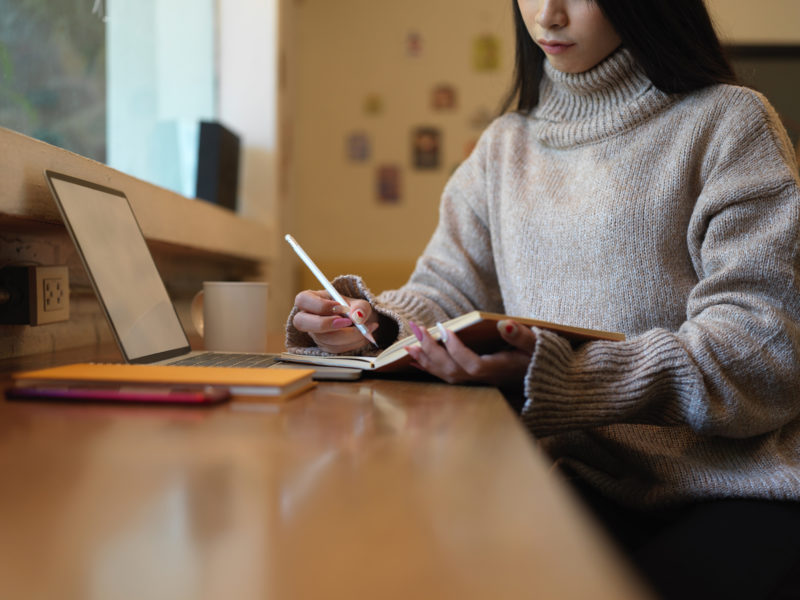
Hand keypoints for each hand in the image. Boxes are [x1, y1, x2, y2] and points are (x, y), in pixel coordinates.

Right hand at [292, 289, 378, 352]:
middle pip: (301, 322)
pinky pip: (335, 349)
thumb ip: (361, 307)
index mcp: (312, 299)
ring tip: (364, 328)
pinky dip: (352, 343)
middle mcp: (308, 317)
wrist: (361, 324)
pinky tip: (362, 335)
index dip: (320, 305)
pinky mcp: (324, 347)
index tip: (340, 307)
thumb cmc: (354, 310)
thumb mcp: (360, 304)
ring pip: (324, 339)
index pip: (303, 300)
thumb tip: (357, 316)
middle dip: (325, 324)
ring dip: (348, 335)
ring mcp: (315, 334)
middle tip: (347, 322)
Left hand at [404, 320, 535, 387]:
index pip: (473, 364)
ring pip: (446, 375)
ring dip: (425, 360)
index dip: (456, 349)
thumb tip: (506, 324)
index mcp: (499, 370)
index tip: (443, 328)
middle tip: (416, 330)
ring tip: (408, 345)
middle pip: (452, 370)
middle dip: (431, 350)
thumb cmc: (539, 359)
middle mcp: (484, 380)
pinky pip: (446, 377)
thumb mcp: (536, 345)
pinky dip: (428, 368)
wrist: (541, 381)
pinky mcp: (471, 382)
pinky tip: (414, 359)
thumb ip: (521, 336)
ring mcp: (476, 384)